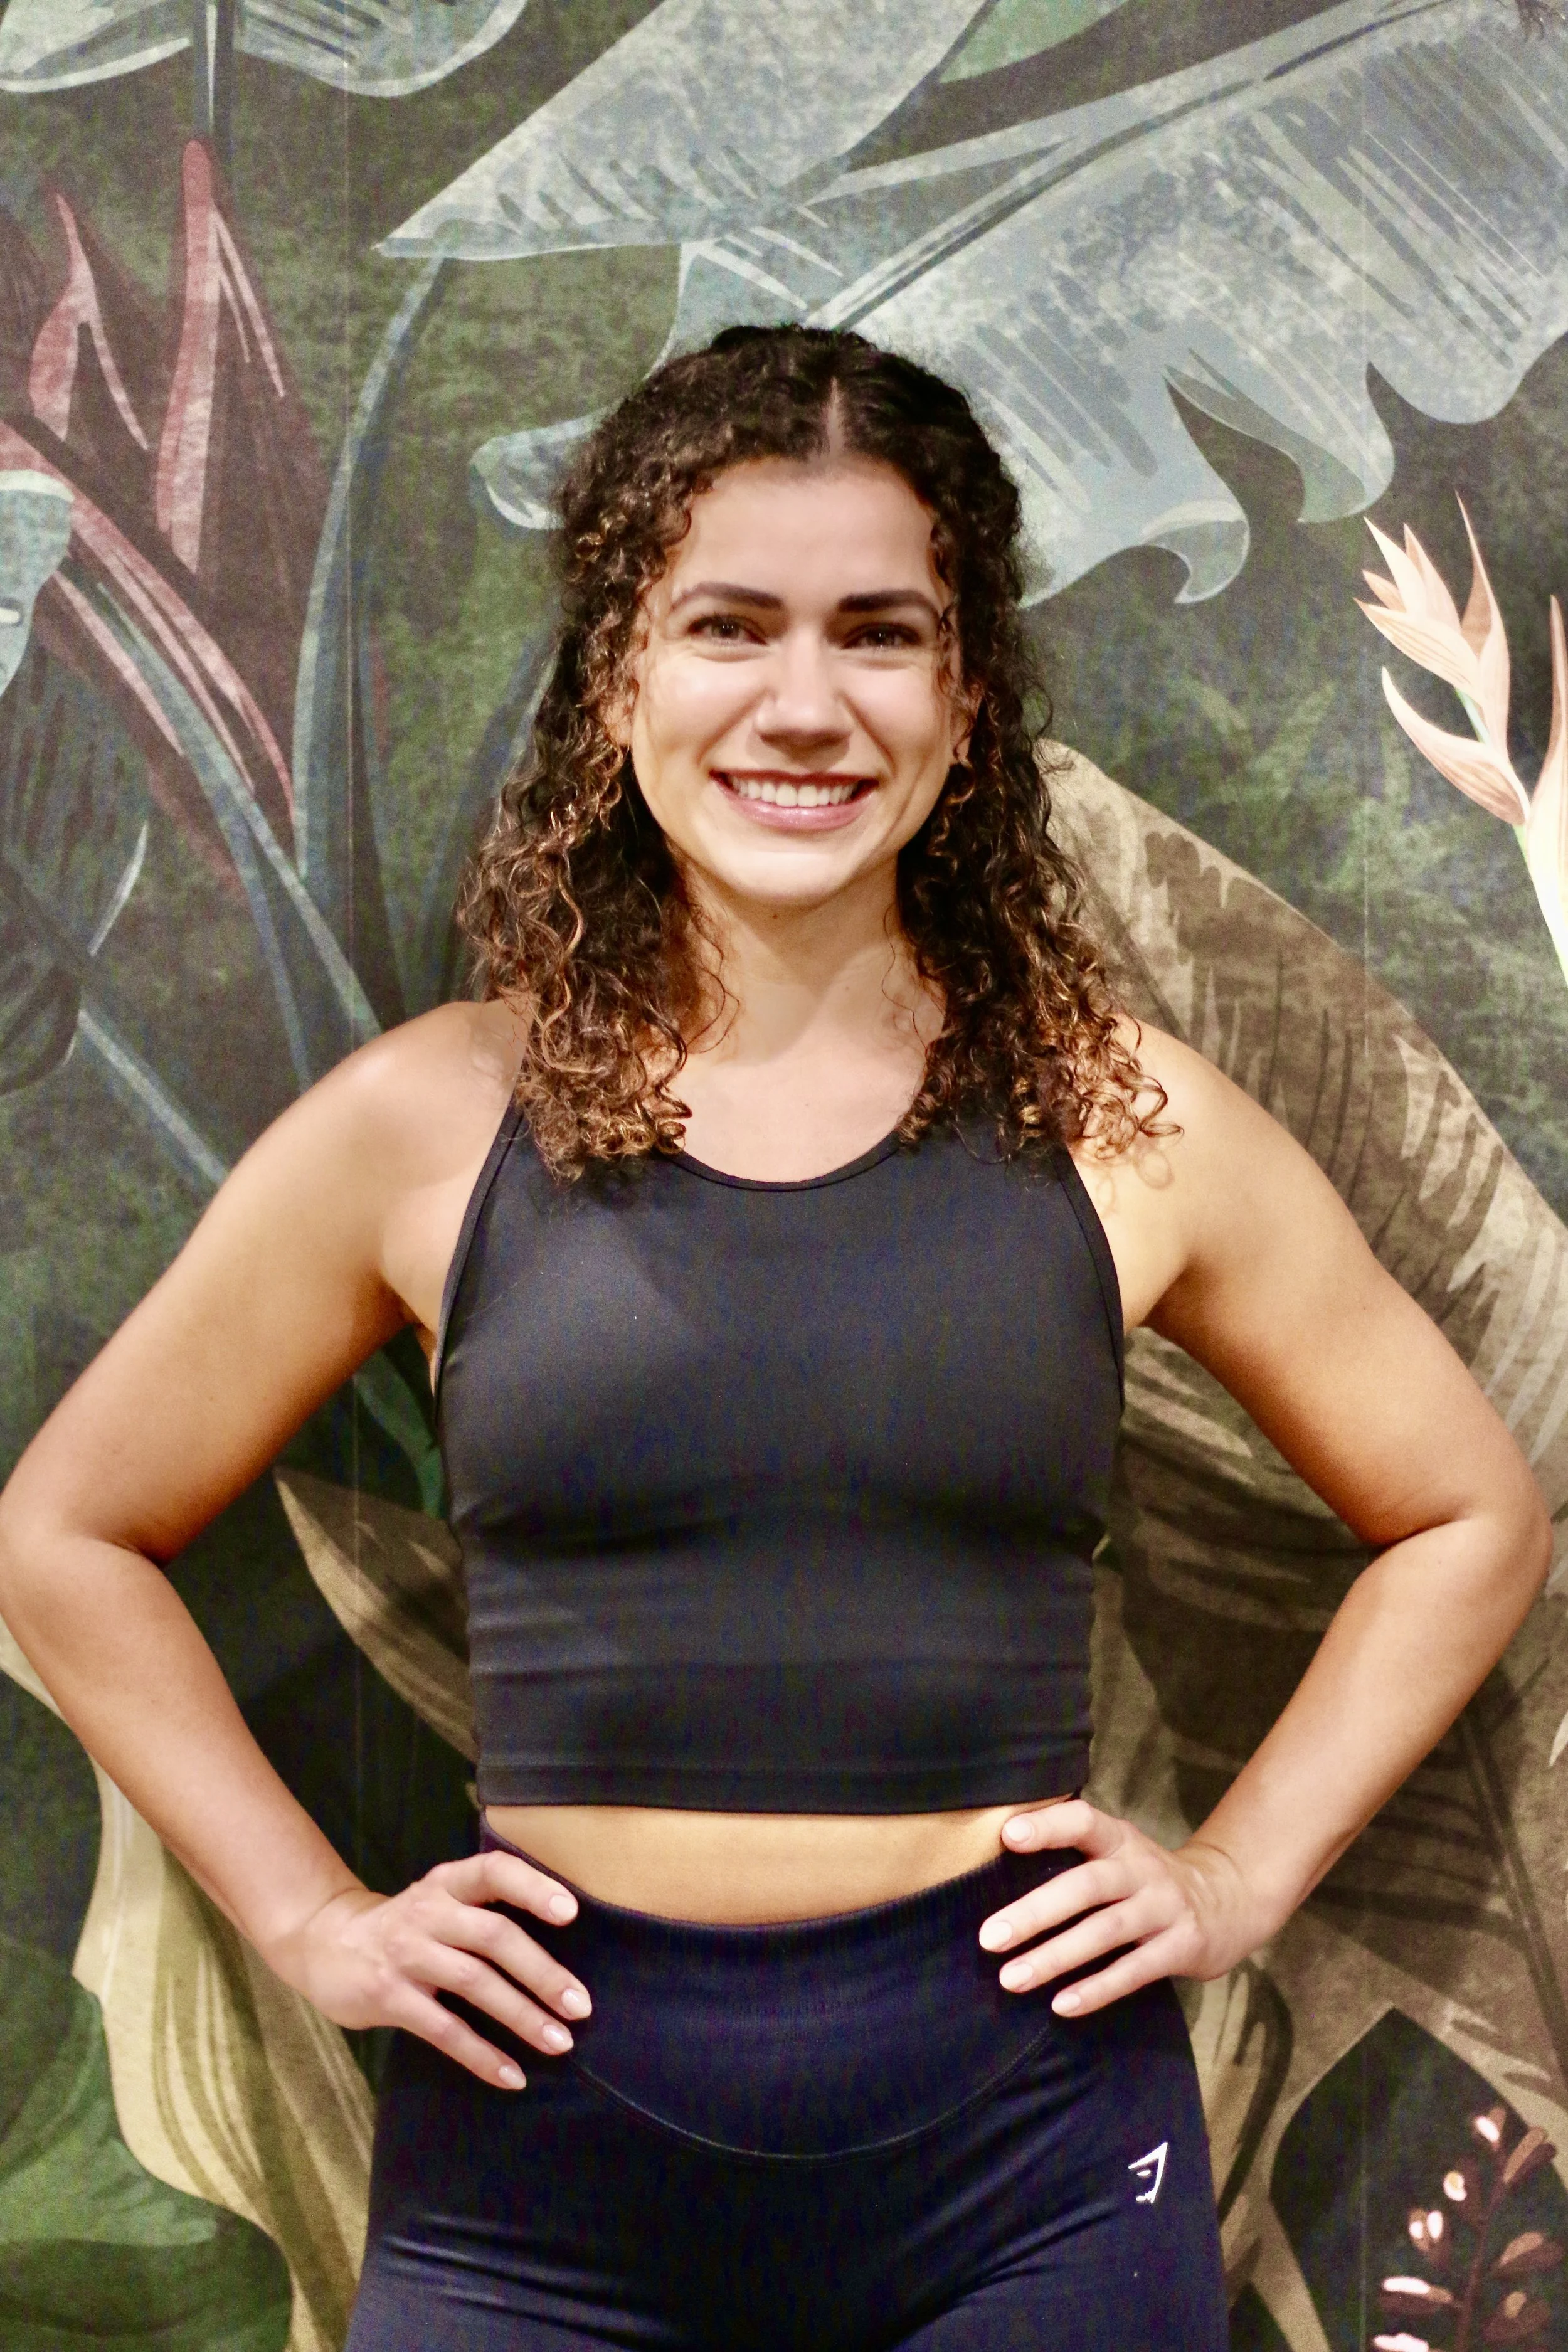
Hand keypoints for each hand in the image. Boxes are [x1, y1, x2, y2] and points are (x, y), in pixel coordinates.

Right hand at [264, 1851, 592, 2089]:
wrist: (324, 1943)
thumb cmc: (405, 1926)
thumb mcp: (439, 1901)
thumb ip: (484, 1911)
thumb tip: (561, 1945)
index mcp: (447, 1884)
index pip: (494, 1872)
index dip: (533, 1888)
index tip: (570, 1913)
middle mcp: (428, 1912)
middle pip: (494, 1936)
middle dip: (542, 1973)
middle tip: (581, 2006)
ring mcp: (406, 1954)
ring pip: (474, 1983)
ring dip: (521, 2015)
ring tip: (559, 2042)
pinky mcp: (389, 1996)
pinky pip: (444, 2029)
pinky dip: (481, 2055)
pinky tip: (511, 2075)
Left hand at [978, 1798, 1259, 2016]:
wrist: (1227, 1900)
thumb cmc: (1145, 1879)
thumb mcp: (1118, 1853)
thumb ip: (1072, 1856)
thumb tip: (994, 1867)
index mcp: (1119, 1840)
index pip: (1083, 1822)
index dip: (1048, 1826)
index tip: (1008, 1836)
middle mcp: (1142, 1869)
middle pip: (1086, 1886)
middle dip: (1035, 1912)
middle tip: (989, 1938)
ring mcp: (1164, 1908)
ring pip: (1105, 1932)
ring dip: (1055, 1957)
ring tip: (1011, 1978)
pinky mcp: (1181, 1948)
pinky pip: (1134, 1971)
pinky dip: (1097, 1989)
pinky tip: (1061, 2005)